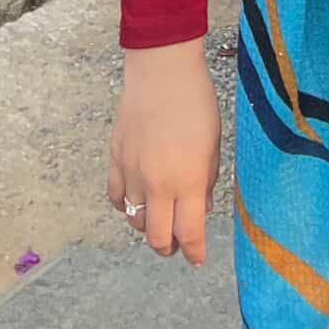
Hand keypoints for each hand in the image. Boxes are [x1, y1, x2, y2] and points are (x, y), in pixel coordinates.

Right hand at [108, 40, 220, 265]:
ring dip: (147, 225)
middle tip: (176, 244)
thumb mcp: (212, 144)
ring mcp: (133, 172)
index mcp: (187, 180)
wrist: (163, 70)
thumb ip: (205, 181)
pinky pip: (117, 197)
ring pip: (134, 220)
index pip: (189, 232)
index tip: (198, 258)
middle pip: (156, 237)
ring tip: (159, 217)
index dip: (194, 252)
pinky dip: (126, 205)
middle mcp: (157, 183)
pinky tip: (137, 199)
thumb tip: (199, 208)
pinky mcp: (116, 159)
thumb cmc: (196, 102)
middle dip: (168, 246)